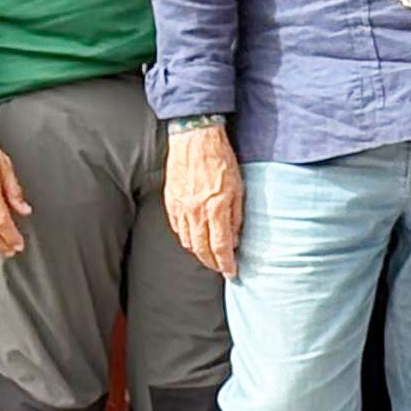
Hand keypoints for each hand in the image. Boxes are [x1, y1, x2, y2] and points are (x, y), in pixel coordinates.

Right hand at [167, 120, 242, 278]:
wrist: (195, 138)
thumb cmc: (221, 158)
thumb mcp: (239, 186)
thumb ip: (236, 215)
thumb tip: (236, 237)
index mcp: (216, 208)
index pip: (221, 246)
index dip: (226, 263)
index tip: (231, 272)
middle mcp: (196, 211)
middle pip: (202, 250)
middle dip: (212, 263)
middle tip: (219, 268)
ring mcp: (181, 207)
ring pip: (188, 241)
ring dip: (198, 252)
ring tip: (208, 256)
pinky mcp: (171, 201)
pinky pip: (177, 228)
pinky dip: (186, 237)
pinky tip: (193, 237)